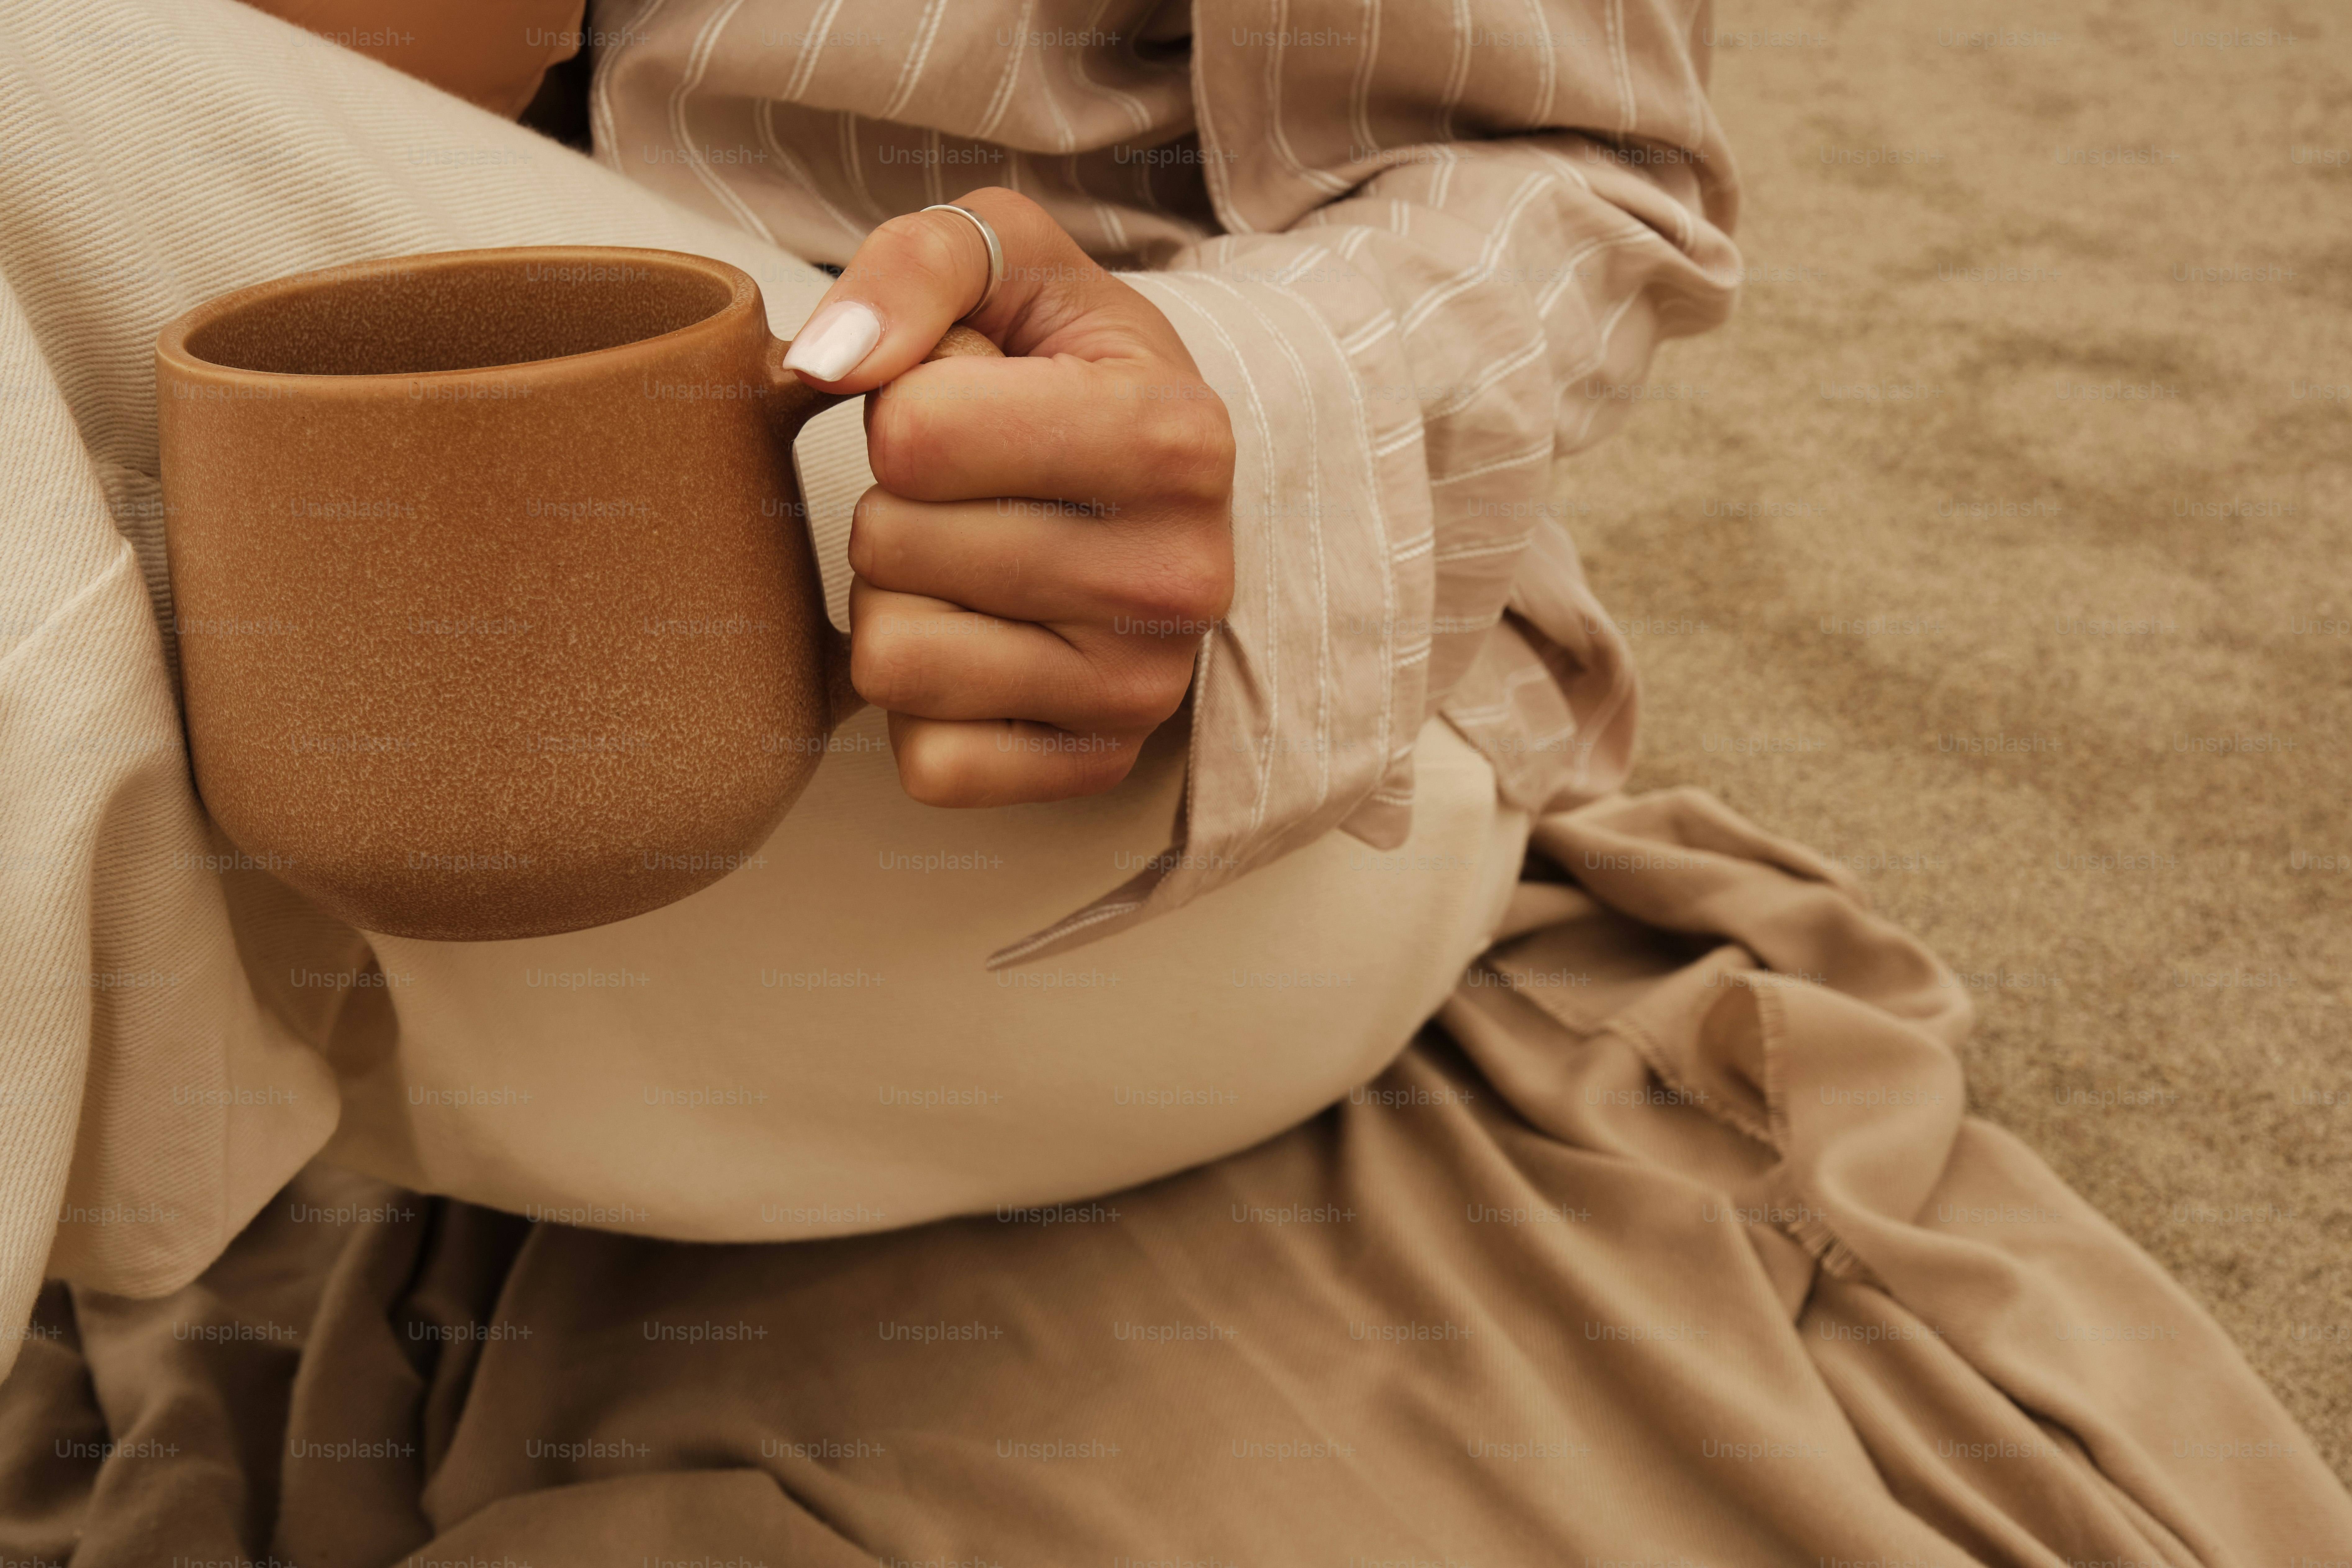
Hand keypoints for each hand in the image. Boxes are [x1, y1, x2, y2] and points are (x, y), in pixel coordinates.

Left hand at [781, 189, 1235, 807]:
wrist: (1156, 486)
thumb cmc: (1067, 362)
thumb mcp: (1008, 261)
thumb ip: (913, 265)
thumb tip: (822, 362)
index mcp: (1177, 436)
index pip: (916, 434)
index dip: (907, 404)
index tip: (977, 401)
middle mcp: (1180, 578)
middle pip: (891, 543)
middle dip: (897, 504)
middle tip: (975, 489)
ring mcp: (1144, 690)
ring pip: (890, 658)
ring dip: (899, 600)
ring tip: (974, 558)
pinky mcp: (1097, 768)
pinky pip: (924, 762)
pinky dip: (924, 704)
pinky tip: (986, 639)